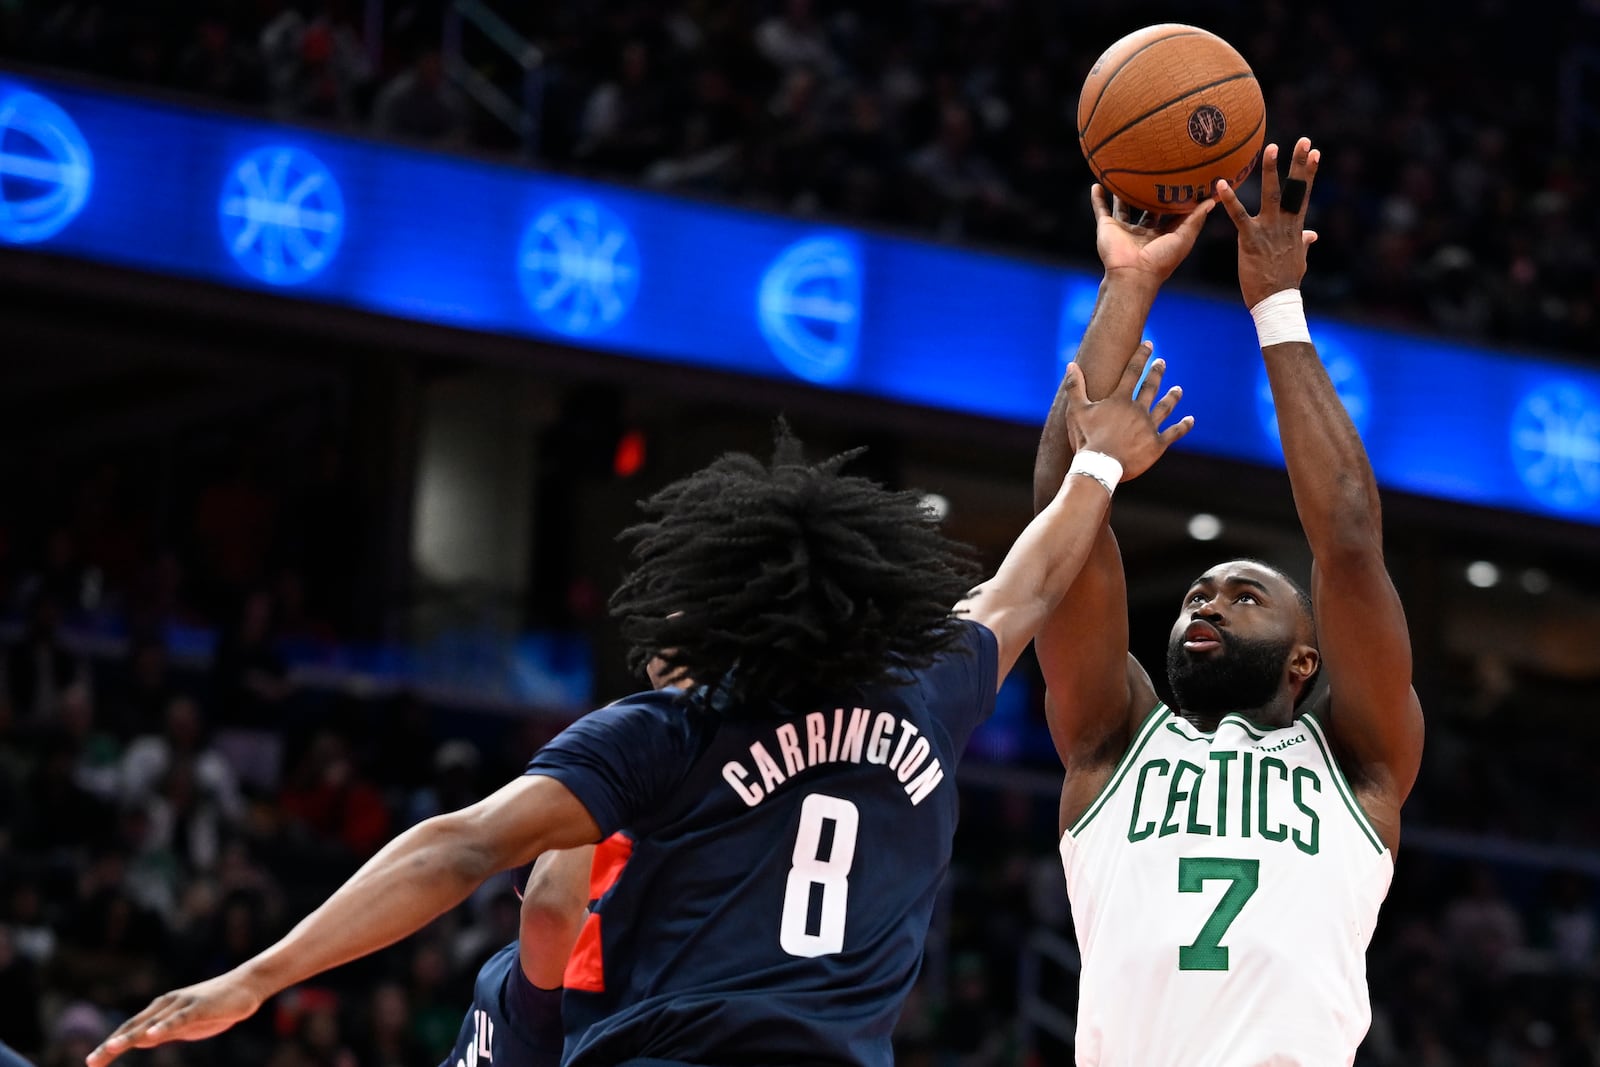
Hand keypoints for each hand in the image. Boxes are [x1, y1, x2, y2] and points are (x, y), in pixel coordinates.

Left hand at [87, 973, 265, 1066]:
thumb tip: (141, 1040)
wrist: (247, 984)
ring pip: (151, 1023)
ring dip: (130, 1035)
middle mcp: (166, 1005)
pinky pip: (178, 1019)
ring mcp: (182, 1004)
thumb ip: (164, 1031)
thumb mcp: (186, 1024)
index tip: (94, 1062)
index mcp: (161, 1010)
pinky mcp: (199, 1007)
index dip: (111, 1044)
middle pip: (133, 1026)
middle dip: (112, 1044)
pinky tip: (150, 1036)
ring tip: (112, 1048)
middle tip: (91, 1062)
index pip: (130, 1029)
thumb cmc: (217, 1005)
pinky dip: (162, 1027)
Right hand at [1064, 342, 1192, 479]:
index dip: (1141, 356)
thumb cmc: (1086, 438)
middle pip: (1151, 386)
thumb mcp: (1076, 411)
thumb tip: (1071, 365)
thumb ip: (1075, 387)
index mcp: (1121, 400)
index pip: (1133, 371)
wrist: (1100, 466)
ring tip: (1178, 390)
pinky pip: (1174, 433)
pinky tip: (1190, 420)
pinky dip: (1183, 426)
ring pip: (1165, 407)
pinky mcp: (1157, 444)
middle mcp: (1138, 409)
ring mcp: (1149, 427)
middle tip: (1162, 363)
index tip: (1148, 344)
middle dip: (1157, 373)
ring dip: (1172, 397)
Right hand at [1091, 184, 1214, 287]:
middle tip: (1157, 169)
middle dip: (1151, 193)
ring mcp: (1124, 229)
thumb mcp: (1185, 237)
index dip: (1178, 198)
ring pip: (1124, 206)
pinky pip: (1101, 210)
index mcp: (1162, 234)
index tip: (1184, 180)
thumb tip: (1213, 200)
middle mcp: (1143, 231)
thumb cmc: (1161, 260)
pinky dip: (1097, 199)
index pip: (1171, 213)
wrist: (1132, 274)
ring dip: (1122, 193)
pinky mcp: (1108, 228)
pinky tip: (1097, 184)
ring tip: (1125, 174)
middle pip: (1148, 208)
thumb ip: (1196, 218)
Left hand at [1215, 138, 1320, 307]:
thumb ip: (1303, 242)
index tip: (1315, 153)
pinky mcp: (1250, 239)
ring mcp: (1268, 230)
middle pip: (1294, 188)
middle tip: (1304, 140)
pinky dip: (1228, 199)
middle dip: (1299, 163)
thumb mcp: (1298, 259)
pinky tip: (1220, 184)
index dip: (1309, 173)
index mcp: (1295, 226)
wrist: (1276, 301)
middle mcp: (1284, 224)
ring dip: (1271, 171)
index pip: (1303, 194)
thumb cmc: (1285, 282)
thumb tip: (1312, 234)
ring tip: (1271, 148)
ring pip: (1271, 195)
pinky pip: (1238, 215)